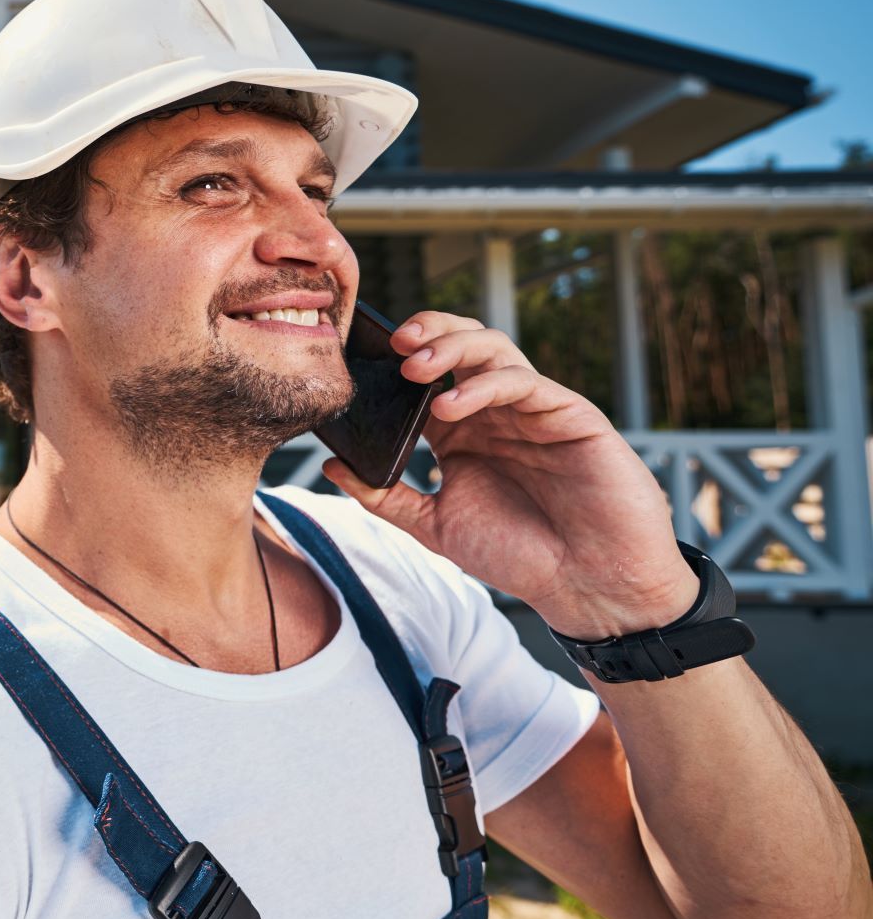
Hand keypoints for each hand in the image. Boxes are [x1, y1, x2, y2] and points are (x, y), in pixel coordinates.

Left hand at [320, 310, 699, 637]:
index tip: (362, 357)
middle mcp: (494, 412)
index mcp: (461, 431)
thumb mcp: (435, 526)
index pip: (426, 374)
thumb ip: (385, 496)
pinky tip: (451, 406)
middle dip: (428, 333)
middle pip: (461, 344)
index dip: (397, 358)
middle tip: (395, 345)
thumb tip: (330, 466)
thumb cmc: (520, 555)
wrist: (589, 585)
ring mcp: (532, 409)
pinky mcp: (569, 414)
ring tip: (415, 367)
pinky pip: (524, 382)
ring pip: (493, 348)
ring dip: (452, 348)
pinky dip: (484, 386)